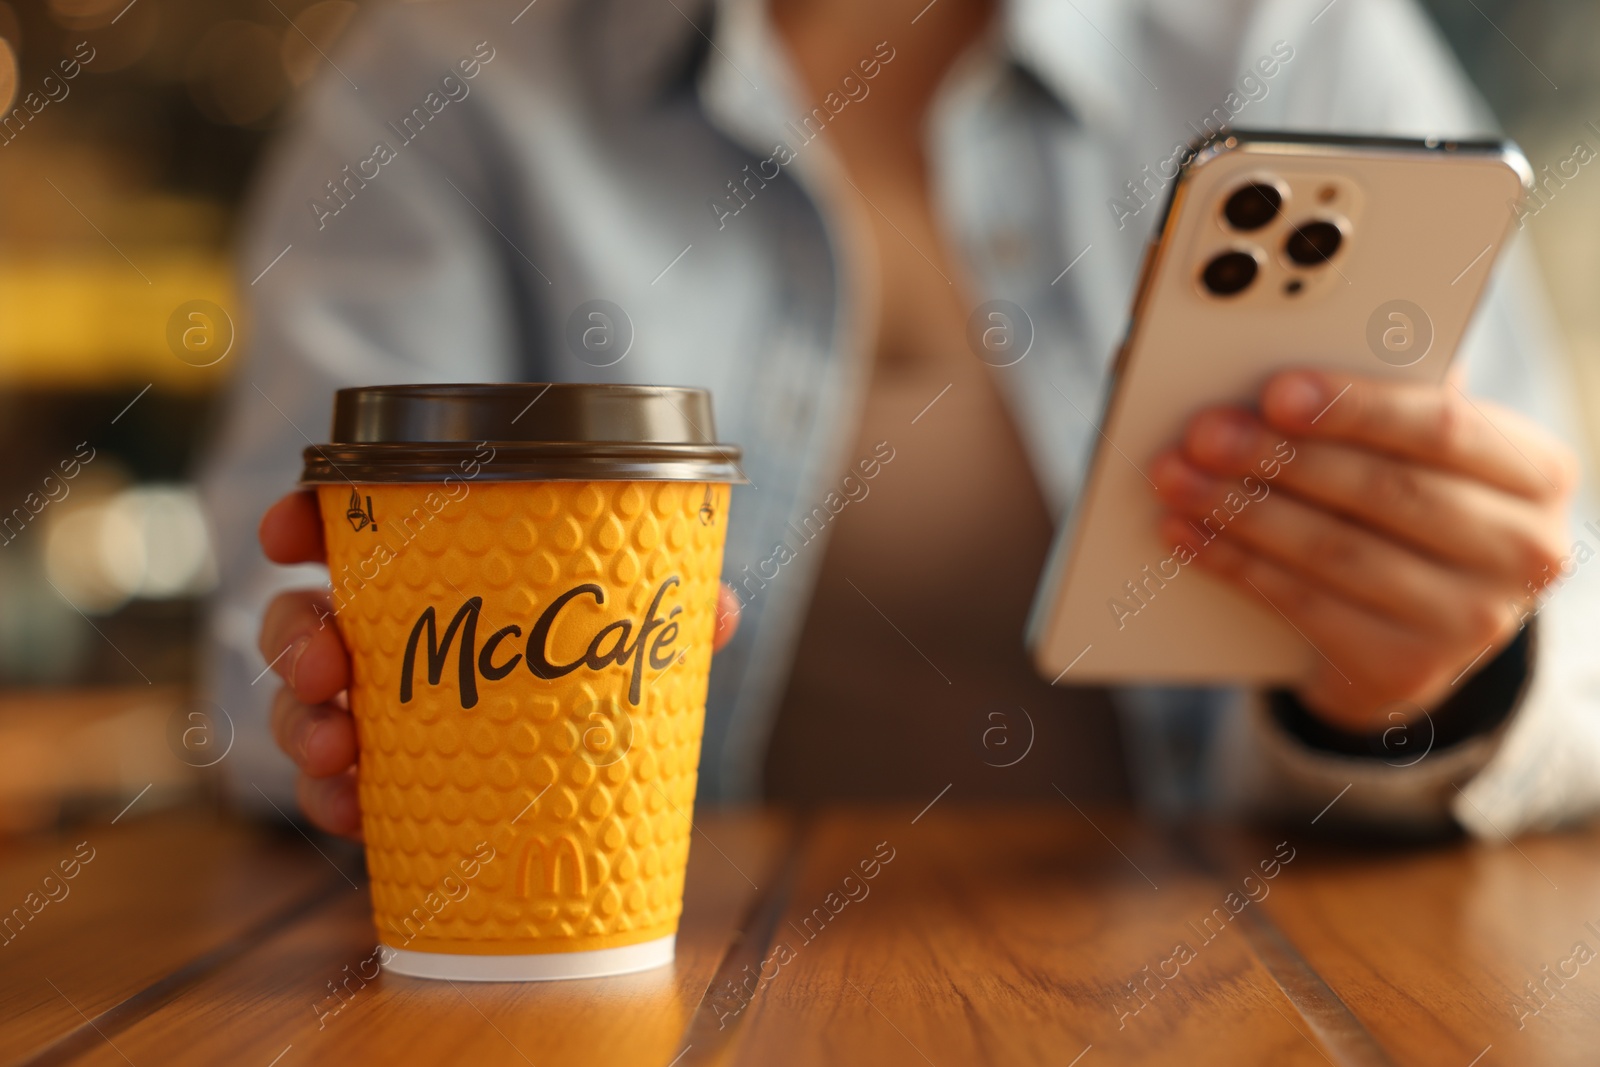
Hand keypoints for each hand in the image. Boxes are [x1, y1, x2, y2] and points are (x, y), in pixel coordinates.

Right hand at [257, 490, 743, 838]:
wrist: (589, 785)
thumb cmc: (596, 668)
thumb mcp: (633, 632)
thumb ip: (669, 613)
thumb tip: (718, 612)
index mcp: (430, 574)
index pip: (346, 527)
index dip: (302, 517)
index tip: (286, 529)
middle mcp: (385, 635)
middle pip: (302, 616)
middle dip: (295, 637)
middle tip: (327, 668)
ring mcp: (373, 709)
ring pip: (301, 705)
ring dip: (301, 725)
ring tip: (335, 749)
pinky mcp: (378, 779)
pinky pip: (330, 788)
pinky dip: (333, 799)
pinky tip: (353, 812)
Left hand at [1150, 369, 1576, 731]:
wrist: (1414, 638)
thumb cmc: (1405, 513)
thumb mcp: (1420, 458)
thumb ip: (1383, 408)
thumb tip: (1283, 360)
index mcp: (1534, 472)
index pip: (1442, 428)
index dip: (1354, 408)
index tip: (1276, 392)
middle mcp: (1523, 550)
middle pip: (1380, 491)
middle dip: (1278, 458)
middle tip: (1203, 434)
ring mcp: (1472, 620)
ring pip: (1334, 551)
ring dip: (1241, 511)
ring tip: (1176, 480)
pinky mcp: (1408, 668)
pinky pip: (1304, 605)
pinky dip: (1235, 564)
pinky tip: (1188, 534)